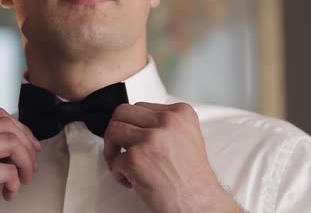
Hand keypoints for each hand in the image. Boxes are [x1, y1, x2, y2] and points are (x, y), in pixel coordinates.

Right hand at [0, 108, 40, 212]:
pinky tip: (8, 193)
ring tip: (23, 178)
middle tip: (31, 164)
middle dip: (28, 145)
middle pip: (8, 126)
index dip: (21, 129)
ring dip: (26, 163)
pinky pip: (10, 171)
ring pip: (13, 144)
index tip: (29, 144)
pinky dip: (15, 184)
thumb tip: (17, 135)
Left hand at [104, 102, 240, 212]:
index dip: (133, 125)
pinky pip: (114, 160)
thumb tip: (138, 124)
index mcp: (180, 113)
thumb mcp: (188, 137)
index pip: (141, 106)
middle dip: (116, 131)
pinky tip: (131, 181)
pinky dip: (118, 173)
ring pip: (113, 131)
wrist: (198, 203)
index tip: (135, 139)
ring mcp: (150, 138)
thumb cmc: (193, 178)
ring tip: (121, 164)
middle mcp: (166, 121)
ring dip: (112, 150)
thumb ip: (166, 125)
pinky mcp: (137, 158)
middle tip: (119, 147)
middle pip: (122, 112)